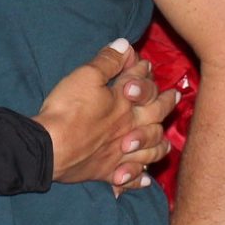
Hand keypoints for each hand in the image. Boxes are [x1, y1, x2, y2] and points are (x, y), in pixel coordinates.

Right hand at [36, 39, 181, 192]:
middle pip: (155, 116)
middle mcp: (129, 129)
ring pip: (150, 150)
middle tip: (175, 97)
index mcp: (125, 104)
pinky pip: (129, 179)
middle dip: (166, 103)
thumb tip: (125, 45)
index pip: (140, 83)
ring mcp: (120, 154)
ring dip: (159, 144)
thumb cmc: (68, 110)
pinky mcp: (106, 173)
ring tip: (165, 143)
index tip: (145, 64)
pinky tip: (144, 179)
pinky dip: (139, 179)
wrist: (49, 148)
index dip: (143, 70)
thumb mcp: (86, 76)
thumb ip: (108, 61)